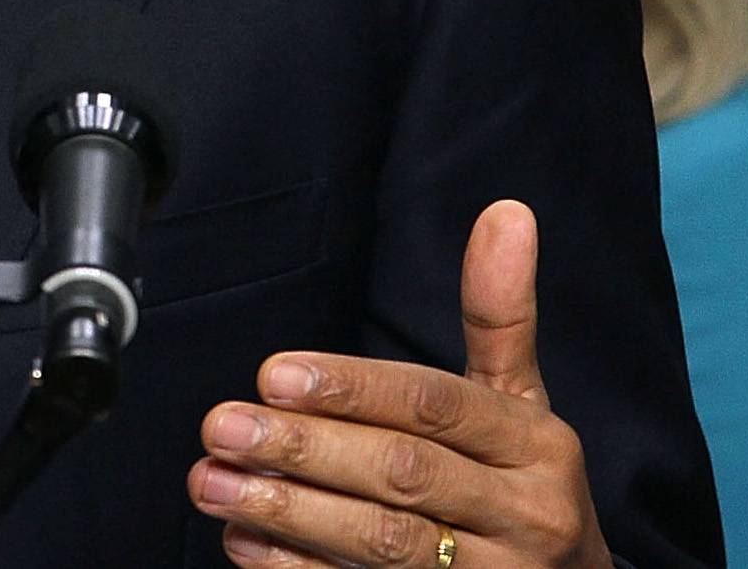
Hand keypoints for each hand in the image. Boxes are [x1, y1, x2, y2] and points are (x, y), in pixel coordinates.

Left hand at [186, 201, 612, 567]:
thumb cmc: (526, 483)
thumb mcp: (523, 400)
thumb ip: (499, 313)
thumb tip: (507, 210)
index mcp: (535, 445)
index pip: (434, 405)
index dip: (353, 389)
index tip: (273, 373)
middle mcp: (523, 515)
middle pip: (402, 475)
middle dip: (304, 450)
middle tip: (222, 427)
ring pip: (383, 545)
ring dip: (289, 514)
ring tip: (212, 483)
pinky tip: (244, 543)